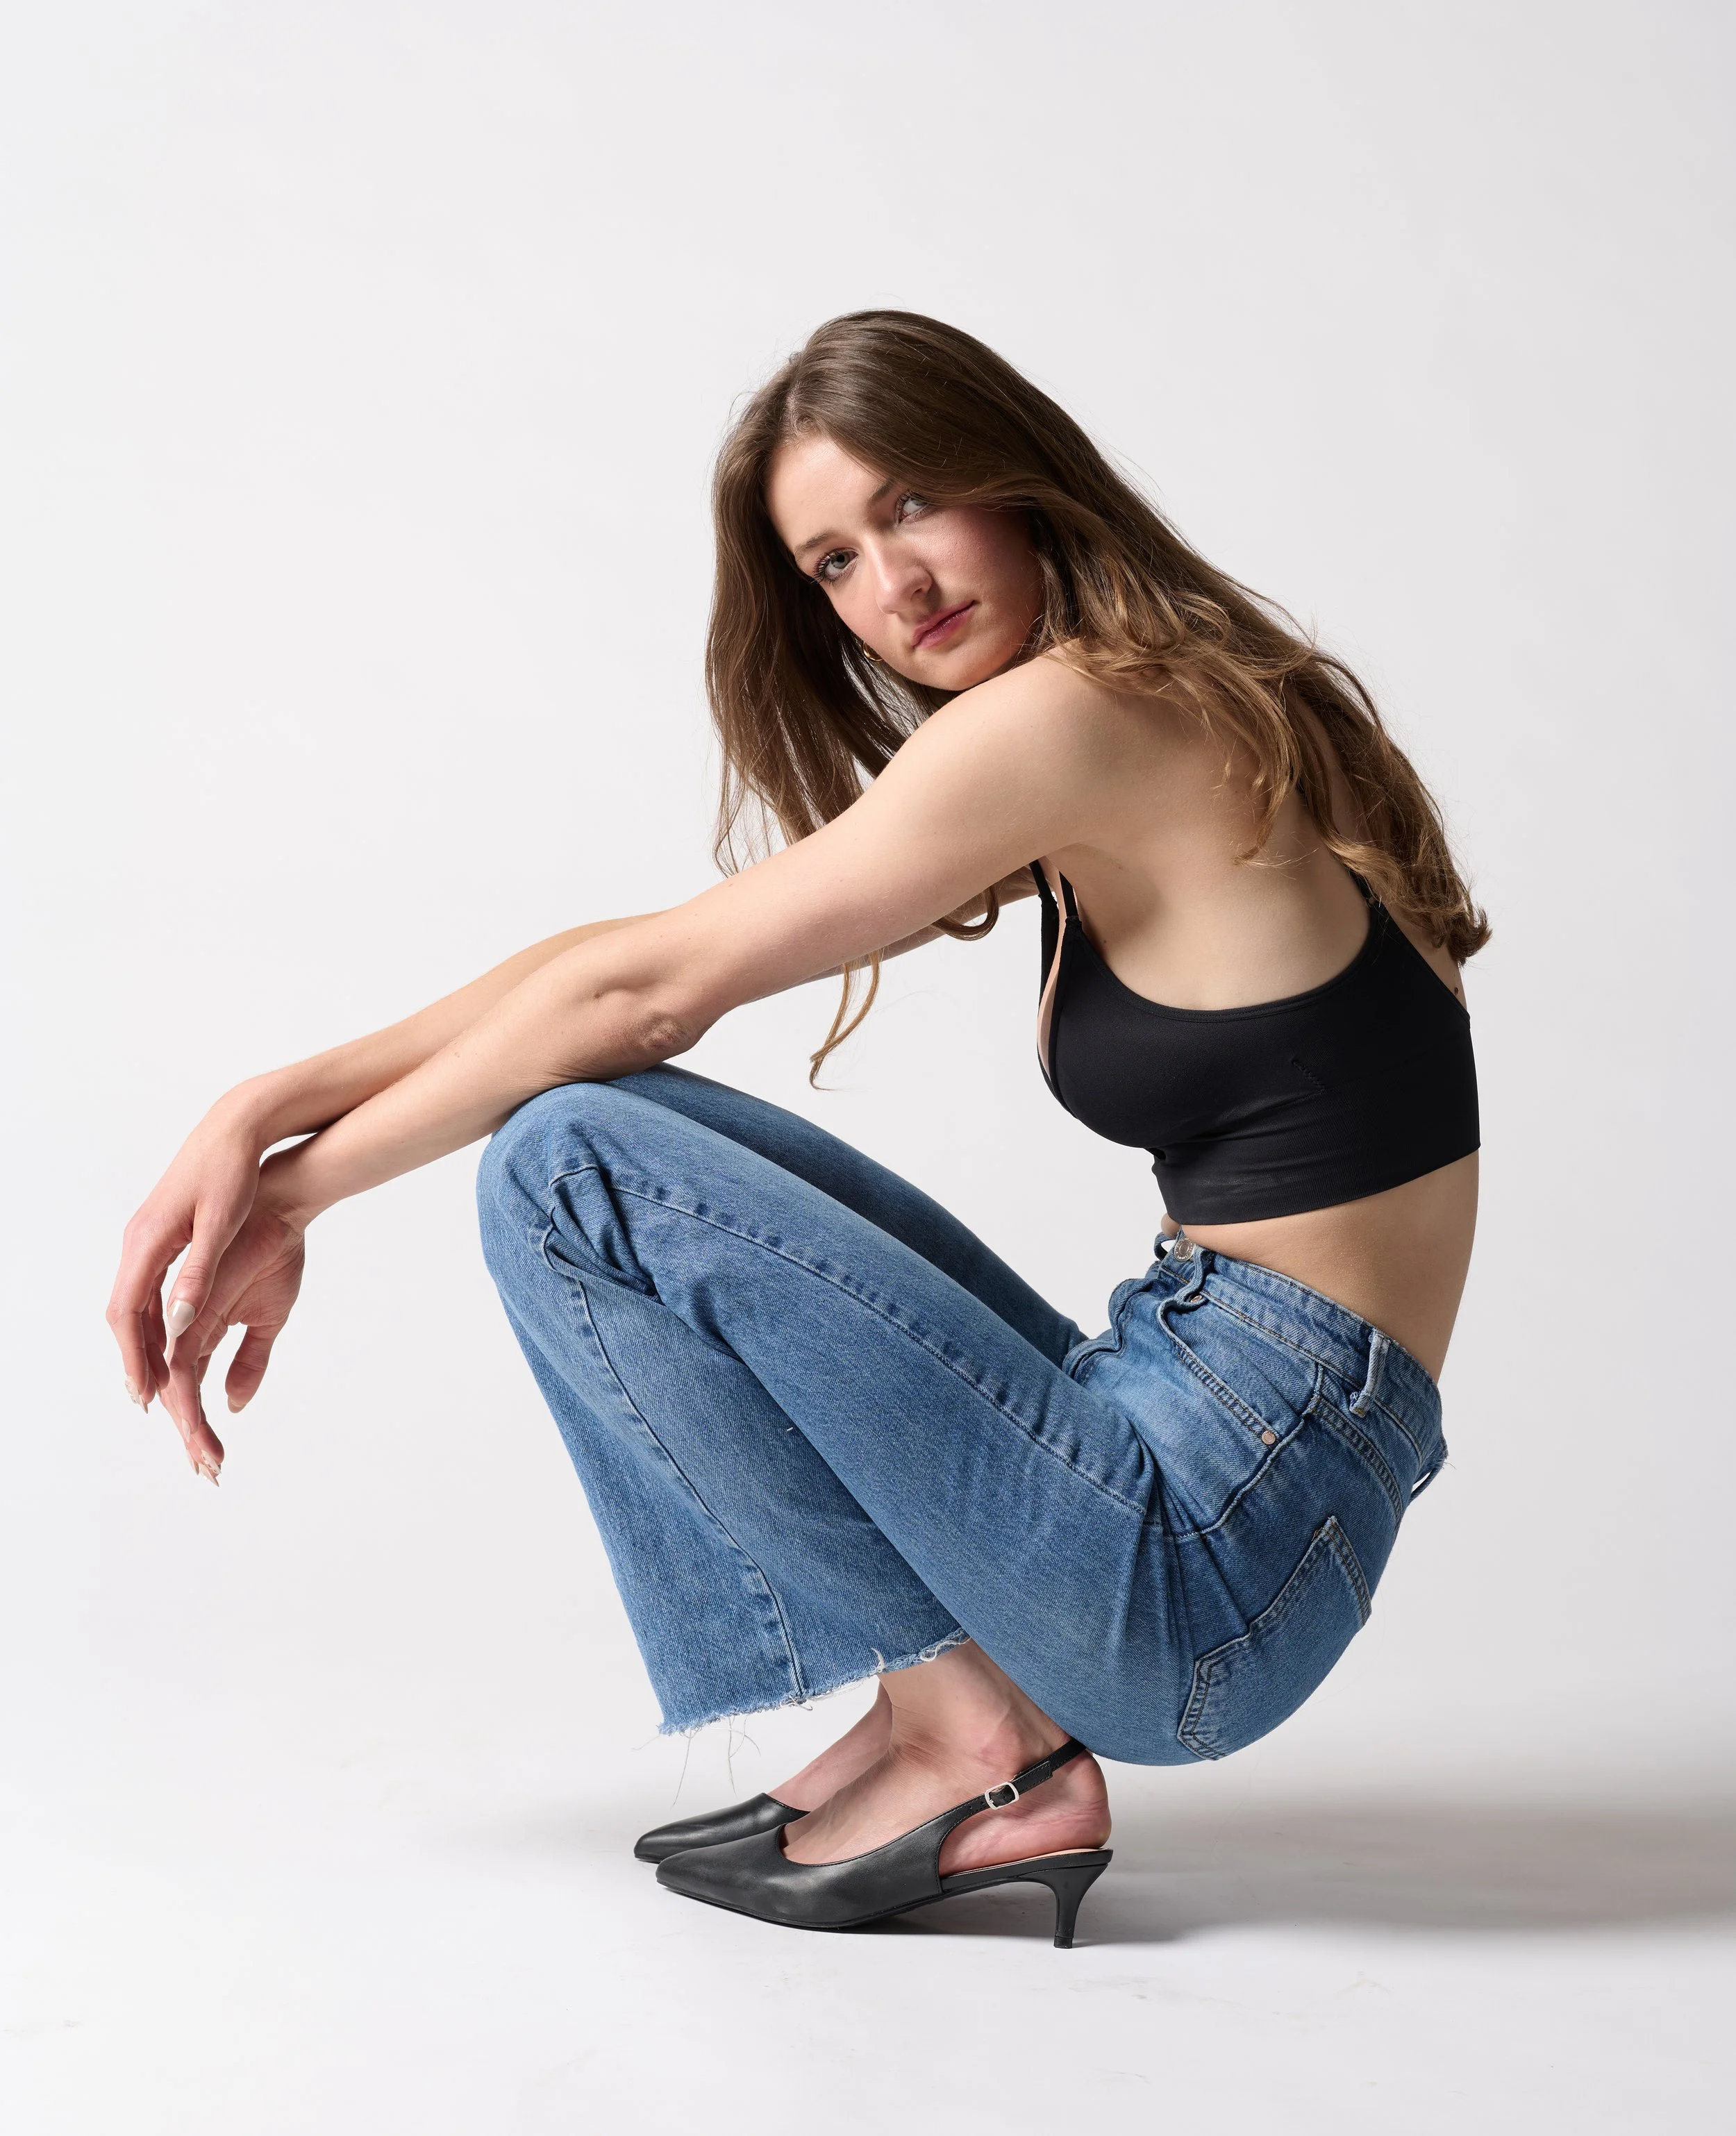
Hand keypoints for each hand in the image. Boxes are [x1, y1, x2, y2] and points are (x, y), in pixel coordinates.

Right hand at [108, 1102, 268, 1417]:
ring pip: (133, 1300)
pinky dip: (152, 1317)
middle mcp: (138, 1240)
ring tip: (157, 1382)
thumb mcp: (221, 1226)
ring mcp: (146, 1236)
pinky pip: (146, 1285)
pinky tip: (168, 1338)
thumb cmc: (232, 1173)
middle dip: (133, 1358)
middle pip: (123, 1312)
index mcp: (148, 1241)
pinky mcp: (160, 1233)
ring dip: (141, 1341)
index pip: (126, 1312)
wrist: (234, 1129)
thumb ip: (199, 1274)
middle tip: (148, 1403)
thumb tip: (179, 1323)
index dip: (133, 1356)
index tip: (144, 1396)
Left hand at [156, 1185, 307, 1481]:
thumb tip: (234, 1404)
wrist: (282, 1207)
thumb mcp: (269, 1317)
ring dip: (188, 1425)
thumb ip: (250, 1360)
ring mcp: (183, 1318)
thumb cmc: (275, 1251)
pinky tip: (194, 1423)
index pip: (191, 1386)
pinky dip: (184, 1396)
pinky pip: (177, 1359)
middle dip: (191, 1436)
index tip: (216, 1459)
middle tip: (209, 1471)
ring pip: (173, 1385)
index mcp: (200, 1329)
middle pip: (177, 1393)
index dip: (200, 1425)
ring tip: (207, 1458)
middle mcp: (183, 1326)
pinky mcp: (189, 1308)